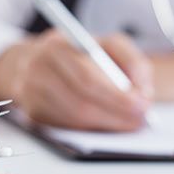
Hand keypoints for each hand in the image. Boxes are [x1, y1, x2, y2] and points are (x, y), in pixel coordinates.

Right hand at [0, 30, 153, 130]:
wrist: (32, 60)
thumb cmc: (78, 53)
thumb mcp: (107, 44)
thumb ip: (131, 61)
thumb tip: (143, 91)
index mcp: (59, 44)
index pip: (88, 76)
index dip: (116, 95)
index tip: (141, 104)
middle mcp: (39, 67)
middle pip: (80, 101)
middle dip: (116, 114)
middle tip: (140, 119)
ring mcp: (31, 91)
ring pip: (74, 117)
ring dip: (106, 124)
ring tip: (129, 122)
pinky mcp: (31, 113)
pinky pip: (65, 127)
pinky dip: (90, 129)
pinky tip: (107, 124)